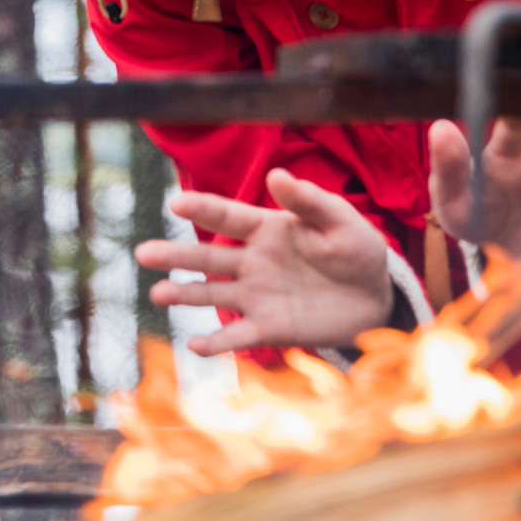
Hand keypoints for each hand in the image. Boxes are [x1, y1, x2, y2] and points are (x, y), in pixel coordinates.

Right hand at [134, 170, 393, 355]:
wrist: (376, 300)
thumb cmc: (357, 251)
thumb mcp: (341, 221)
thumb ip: (310, 201)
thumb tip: (276, 175)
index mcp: (267, 229)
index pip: (228, 215)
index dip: (203, 208)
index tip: (176, 202)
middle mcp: (253, 261)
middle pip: (207, 256)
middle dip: (175, 254)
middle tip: (143, 253)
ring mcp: (257, 295)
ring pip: (212, 294)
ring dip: (185, 294)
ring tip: (159, 294)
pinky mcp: (269, 328)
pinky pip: (237, 335)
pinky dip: (216, 342)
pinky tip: (195, 346)